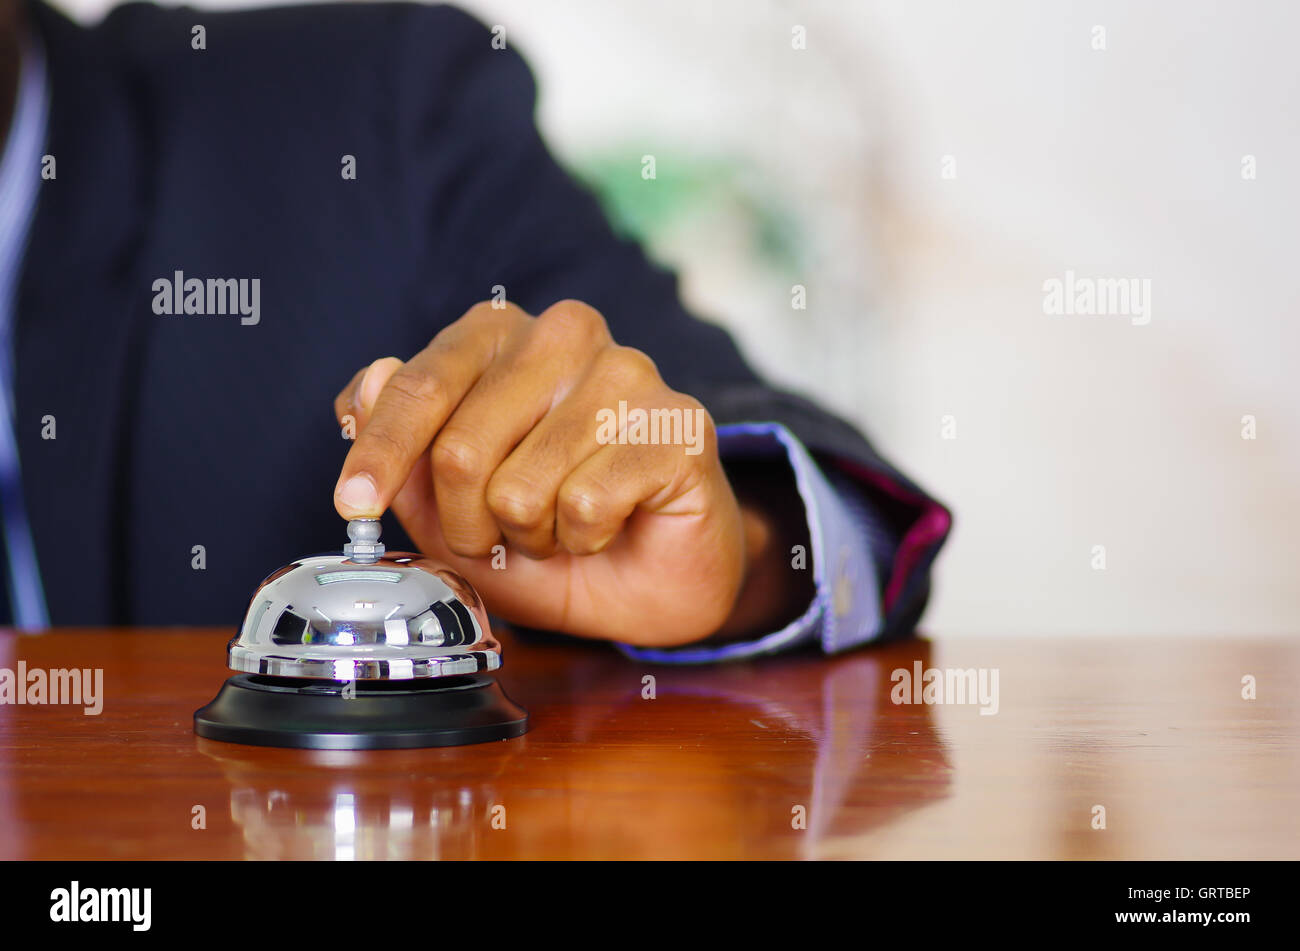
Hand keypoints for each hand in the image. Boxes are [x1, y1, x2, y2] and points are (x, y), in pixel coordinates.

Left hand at [333, 300, 781, 647]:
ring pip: (520, 488)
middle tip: (501, 537)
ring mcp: (628, 372)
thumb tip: (366, 386)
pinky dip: (584, 539)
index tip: (353, 505)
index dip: (380, 453)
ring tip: (563, 526)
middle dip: (467, 525)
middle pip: (461, 449)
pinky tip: (610, 525)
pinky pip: (585, 504)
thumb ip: (404, 453)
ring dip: (531, 535)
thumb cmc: (551, 533)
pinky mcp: (677, 424)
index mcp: (503, 335)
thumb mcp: (453, 510)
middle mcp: (565, 334)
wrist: (652, 582)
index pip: (421, 385)